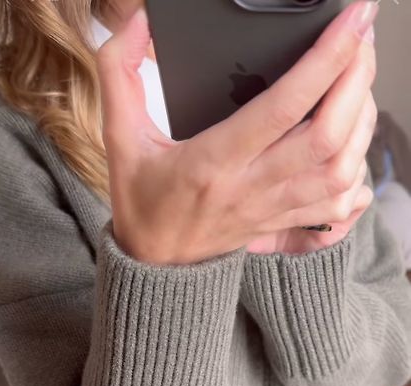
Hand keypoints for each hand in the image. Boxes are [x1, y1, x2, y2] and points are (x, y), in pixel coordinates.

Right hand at [96, 1, 377, 265]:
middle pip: (326, 136)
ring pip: (340, 169)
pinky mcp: (284, 223)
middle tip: (360, 40)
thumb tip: (142, 23)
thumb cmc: (141, 201)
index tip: (352, 22)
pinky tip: (353, 139)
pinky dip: (358, 168)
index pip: (282, 107)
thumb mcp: (119, 136)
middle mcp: (250, 188)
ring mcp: (272, 209)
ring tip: (358, 83)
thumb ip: (118, 73)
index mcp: (212, 162)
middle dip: (356, 81)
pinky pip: (337, 203)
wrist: (155, 265)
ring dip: (362, 122)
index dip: (326, 60)